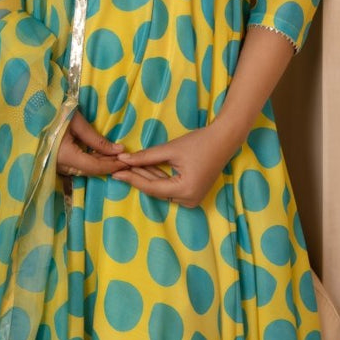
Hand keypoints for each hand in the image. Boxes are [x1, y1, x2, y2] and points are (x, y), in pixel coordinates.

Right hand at [56, 110, 126, 177]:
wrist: (31, 112)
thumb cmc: (54, 112)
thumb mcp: (77, 123)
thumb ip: (97, 139)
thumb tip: (118, 150)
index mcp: (65, 156)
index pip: (94, 167)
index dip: (112, 165)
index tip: (126, 161)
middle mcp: (59, 166)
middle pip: (89, 171)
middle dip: (108, 166)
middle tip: (124, 159)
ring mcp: (55, 166)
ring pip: (82, 170)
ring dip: (99, 164)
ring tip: (115, 156)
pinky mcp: (54, 162)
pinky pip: (75, 166)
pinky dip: (89, 162)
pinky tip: (99, 155)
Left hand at [112, 122, 235, 207]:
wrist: (224, 140)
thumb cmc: (199, 142)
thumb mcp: (171, 149)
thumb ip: (146, 156)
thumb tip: (124, 159)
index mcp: (185, 190)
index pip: (151, 187)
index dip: (132, 179)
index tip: (116, 172)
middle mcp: (189, 200)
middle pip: (156, 190)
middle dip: (138, 177)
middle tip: (119, 168)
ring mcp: (192, 199)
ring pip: (162, 190)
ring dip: (147, 177)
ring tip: (129, 167)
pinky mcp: (193, 193)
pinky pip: (170, 188)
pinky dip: (159, 178)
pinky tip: (145, 169)